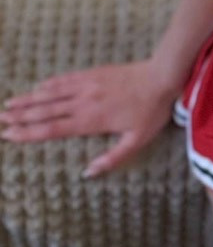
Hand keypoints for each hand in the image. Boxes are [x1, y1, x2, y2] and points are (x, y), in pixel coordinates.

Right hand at [0, 59, 179, 177]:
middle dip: (21, 117)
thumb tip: (88, 173)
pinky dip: (50, 84)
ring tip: (9, 104)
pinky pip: (67, 79)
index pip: (53, 129)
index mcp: (92, 121)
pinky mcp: (93, 73)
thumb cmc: (151, 111)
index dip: (30, 133)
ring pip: (52, 93)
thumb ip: (112, 158)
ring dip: (29, 99)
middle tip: (0, 121)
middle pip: (46, 111)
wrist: (162, 76)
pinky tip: (38, 87)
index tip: (10, 135)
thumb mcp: (137, 140)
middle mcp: (84, 102)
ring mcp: (87, 85)